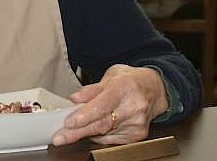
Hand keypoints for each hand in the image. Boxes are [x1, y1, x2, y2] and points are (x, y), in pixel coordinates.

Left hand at [52, 64, 168, 145]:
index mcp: (124, 87)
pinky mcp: (137, 135)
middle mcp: (133, 106)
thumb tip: (75, 99)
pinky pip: (111, 139)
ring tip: (74, 129)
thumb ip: (91, 89)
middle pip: (102, 124)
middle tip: (60, 137)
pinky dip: (99, 135)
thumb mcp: (111, 76)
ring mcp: (136, 123)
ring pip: (104, 133)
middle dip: (78, 132)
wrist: (155, 89)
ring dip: (86, 133)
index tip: (68, 123)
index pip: (102, 105)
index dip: (84, 116)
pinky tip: (94, 128)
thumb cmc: (131, 81)